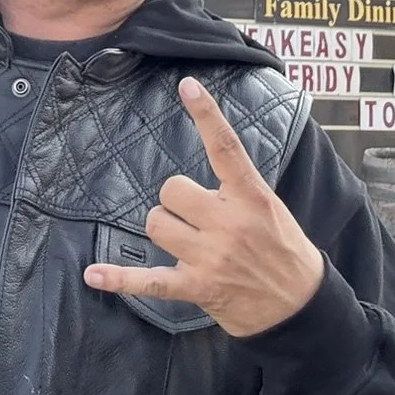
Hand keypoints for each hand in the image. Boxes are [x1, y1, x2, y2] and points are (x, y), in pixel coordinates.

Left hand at [83, 76, 325, 336]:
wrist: (300, 309)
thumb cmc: (284, 251)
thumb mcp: (271, 208)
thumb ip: (238, 187)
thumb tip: (210, 157)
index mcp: (252, 197)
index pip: (226, 148)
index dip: (207, 114)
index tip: (187, 86)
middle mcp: (230, 223)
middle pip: (171, 190)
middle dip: (175, 200)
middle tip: (195, 215)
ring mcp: (211, 257)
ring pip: (156, 224)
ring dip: (164, 228)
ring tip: (186, 243)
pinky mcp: (197, 287)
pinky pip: (149, 280)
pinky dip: (120, 279)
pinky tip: (93, 275)